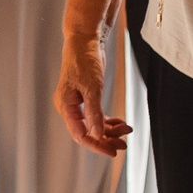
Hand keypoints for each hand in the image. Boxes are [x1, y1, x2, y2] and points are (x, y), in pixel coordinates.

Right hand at [54, 27, 130, 155]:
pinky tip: (120, 122)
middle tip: (123, 145)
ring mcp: (76, 103)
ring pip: (93, 124)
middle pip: (87, 132)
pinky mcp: (84, 97)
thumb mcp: (92, 87)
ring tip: (126, 130)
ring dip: (110, 130)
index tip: (112, 151)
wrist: (84, 41)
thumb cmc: (84, 60)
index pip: (80, 134)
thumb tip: (97, 134)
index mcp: (65, 106)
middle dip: (106, 138)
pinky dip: (108, 120)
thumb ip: (94, 112)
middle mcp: (69, 107)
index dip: (96, 144)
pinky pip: (95, 115)